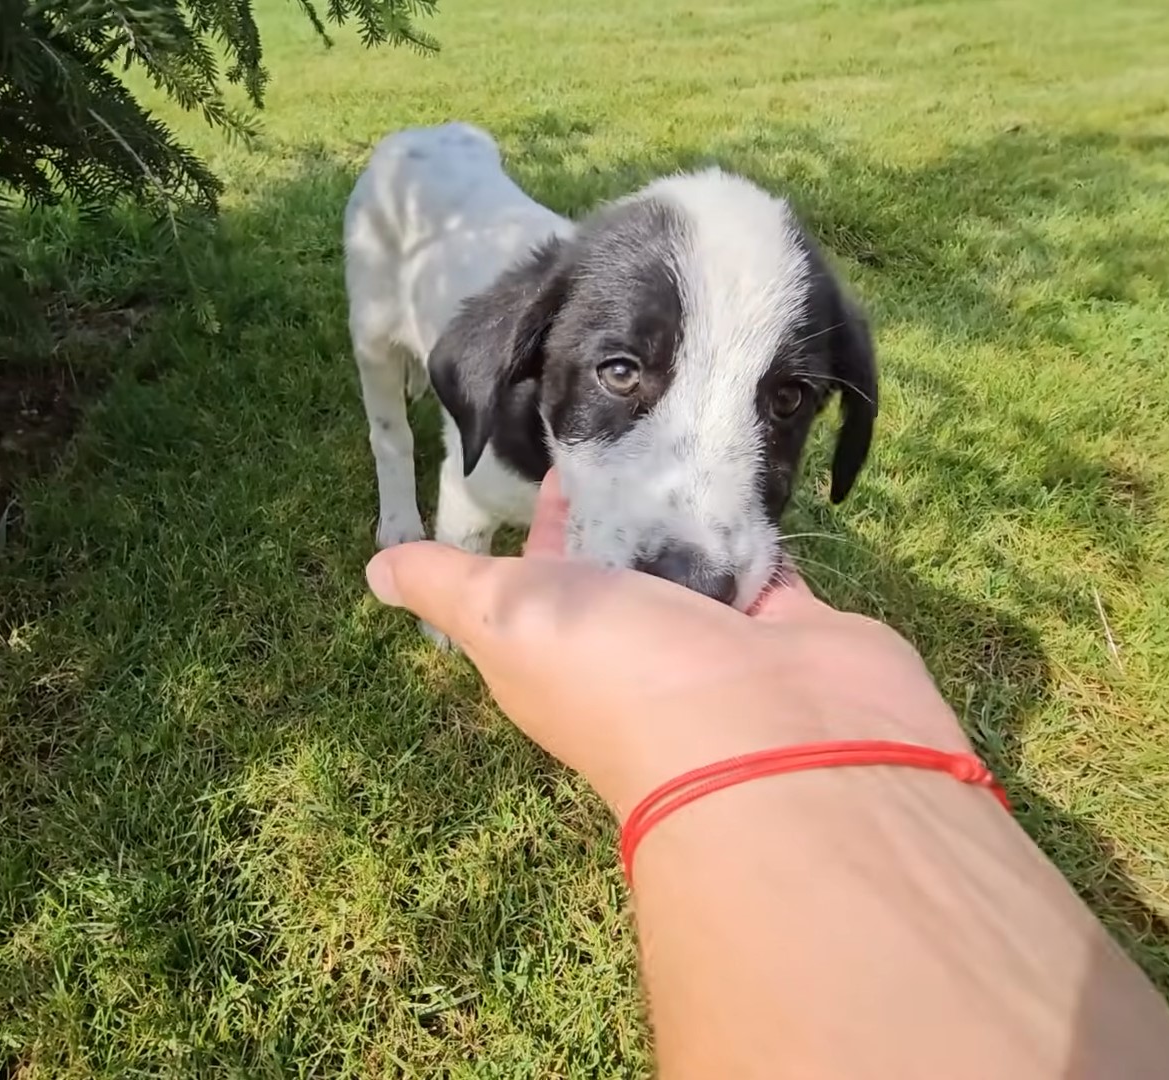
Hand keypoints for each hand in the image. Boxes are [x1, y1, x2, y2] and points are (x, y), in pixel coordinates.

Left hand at [364, 471, 971, 815]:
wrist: (771, 735)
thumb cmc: (622, 674)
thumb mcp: (507, 616)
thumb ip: (446, 586)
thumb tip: (377, 572)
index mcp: (556, 656)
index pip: (541, 578)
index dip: (541, 524)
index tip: (558, 454)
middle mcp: (635, 653)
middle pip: (623, 567)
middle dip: (622, 505)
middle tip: (631, 417)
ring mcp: (717, 643)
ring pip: (695, 562)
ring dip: (689, 511)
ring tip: (686, 421)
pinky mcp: (790, 627)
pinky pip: (767, 563)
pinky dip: (758, 528)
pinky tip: (749, 464)